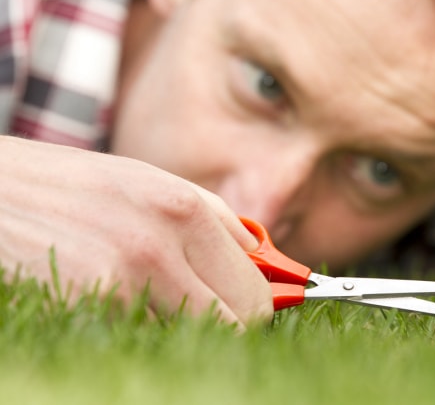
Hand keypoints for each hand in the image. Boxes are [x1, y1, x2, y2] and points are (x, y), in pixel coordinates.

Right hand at [0, 136, 272, 329]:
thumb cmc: (76, 186)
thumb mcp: (152, 185)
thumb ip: (217, 223)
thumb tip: (269, 264)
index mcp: (184, 209)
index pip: (255, 292)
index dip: (255, 306)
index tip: (245, 307)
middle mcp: (158, 246)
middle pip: (235, 325)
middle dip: (227, 323)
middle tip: (202, 307)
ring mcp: (118, 282)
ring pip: (187, 339)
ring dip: (179, 327)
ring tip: (147, 295)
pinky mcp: (81, 309)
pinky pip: (137, 340)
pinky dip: (135, 332)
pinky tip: (113, 301)